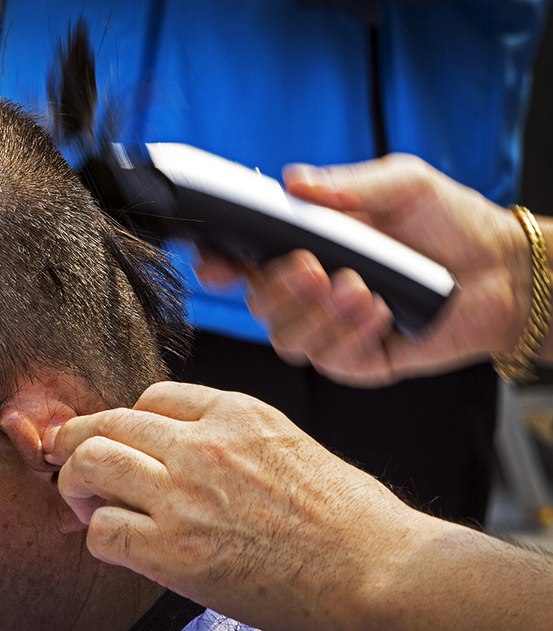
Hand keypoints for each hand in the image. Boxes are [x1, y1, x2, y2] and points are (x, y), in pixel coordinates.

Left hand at [46, 381, 417, 630]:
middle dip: (77, 440)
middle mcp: (203, 444)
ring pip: (90, 463)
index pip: (151, 398)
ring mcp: (186, 495)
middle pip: (107, 422)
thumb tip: (188, 453)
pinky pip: (103, 532)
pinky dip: (97, 536)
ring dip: (74, 482)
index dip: (125, 422)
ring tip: (83, 500)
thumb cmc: (353, 519)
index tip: (120, 443)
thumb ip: (234, 440)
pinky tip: (112, 542)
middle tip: (68, 459)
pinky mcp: (176, 552)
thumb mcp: (292, 445)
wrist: (381, 571)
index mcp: (236, 411)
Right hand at [245, 154, 528, 385]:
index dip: (218, 265)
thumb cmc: (448, 221)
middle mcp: (309, 292)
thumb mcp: (400, 185)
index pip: (242, 262)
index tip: (217, 265)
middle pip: (258, 306)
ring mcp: (331, 329)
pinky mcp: (359, 361)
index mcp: (303, 248)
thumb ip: (345, 184)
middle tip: (313, 268)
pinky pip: (331, 360)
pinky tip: (381, 314)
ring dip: (319, 316)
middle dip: (277, 291)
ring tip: (361, 288)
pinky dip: (352, 336)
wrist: (501, 268)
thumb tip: (292, 181)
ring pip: (287, 339)